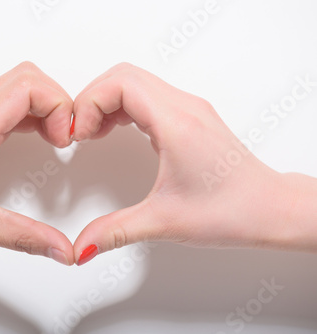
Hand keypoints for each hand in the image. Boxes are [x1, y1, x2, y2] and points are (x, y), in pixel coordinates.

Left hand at [0, 62, 74, 305]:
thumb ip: (28, 237)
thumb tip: (64, 247)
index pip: (27, 87)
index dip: (58, 105)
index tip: (65, 139)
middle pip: (25, 77)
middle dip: (56, 100)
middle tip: (65, 136)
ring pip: (14, 88)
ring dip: (42, 106)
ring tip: (55, 138)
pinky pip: (3, 107)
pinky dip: (28, 115)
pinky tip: (36, 138)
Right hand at [72, 63, 316, 264]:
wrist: (271, 209)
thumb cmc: (233, 210)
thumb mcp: (164, 222)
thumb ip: (116, 231)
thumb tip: (82, 246)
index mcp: (177, 124)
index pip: (120, 84)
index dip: (89, 103)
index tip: (78, 134)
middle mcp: (184, 108)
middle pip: (123, 75)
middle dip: (92, 99)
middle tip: (79, 132)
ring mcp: (188, 109)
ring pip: (135, 82)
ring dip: (107, 101)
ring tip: (92, 133)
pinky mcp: (190, 118)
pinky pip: (147, 96)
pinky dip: (123, 107)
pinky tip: (114, 131)